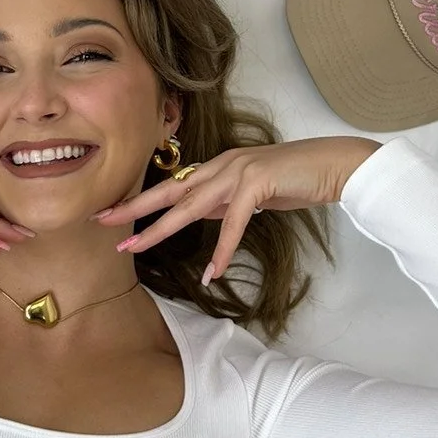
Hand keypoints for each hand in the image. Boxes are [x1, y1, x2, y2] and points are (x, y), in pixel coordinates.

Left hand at [90, 137, 380, 283]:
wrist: (333, 166)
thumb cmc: (296, 179)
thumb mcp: (253, 193)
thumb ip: (226, 202)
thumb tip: (202, 216)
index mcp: (218, 166)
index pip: (172, 186)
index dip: (141, 201)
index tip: (113, 214)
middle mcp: (222, 165)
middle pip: (170, 192)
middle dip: (134, 209)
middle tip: (104, 224)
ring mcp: (238, 172)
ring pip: (190, 206)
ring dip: (161, 229)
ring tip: (136, 248)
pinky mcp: (258, 184)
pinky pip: (234, 223)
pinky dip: (222, 249)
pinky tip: (212, 272)